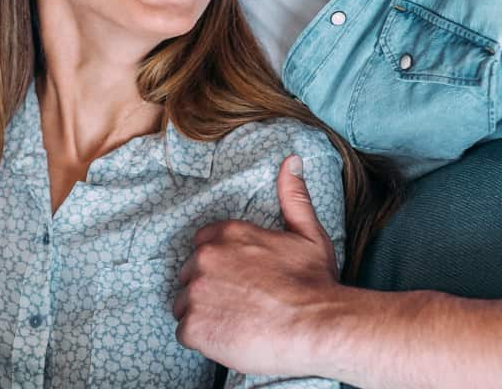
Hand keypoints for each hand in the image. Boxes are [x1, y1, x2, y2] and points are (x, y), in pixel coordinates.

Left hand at [172, 155, 354, 376]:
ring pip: (184, 305)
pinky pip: (185, 333)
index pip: (202, 246)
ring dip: (204, 316)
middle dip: (209, 290)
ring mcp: (196, 292)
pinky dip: (204, 340)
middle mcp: (206, 258)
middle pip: (190, 275)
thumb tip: (291, 161)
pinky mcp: (193, 326)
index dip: (219, 266)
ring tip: (237, 324)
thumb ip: (293, 196)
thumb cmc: (315, 284)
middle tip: (241, 306)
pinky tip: (230, 339)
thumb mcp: (307, 233)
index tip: (238, 280)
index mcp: (227, 234)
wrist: (317, 327)